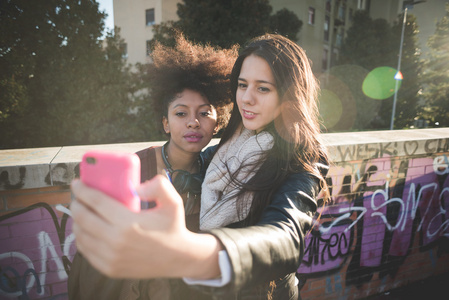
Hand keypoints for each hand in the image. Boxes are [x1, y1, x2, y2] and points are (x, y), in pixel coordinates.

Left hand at [70, 175, 220, 278]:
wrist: (178, 258)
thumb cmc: (172, 226)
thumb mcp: (173, 202)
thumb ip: (159, 186)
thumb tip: (135, 187)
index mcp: (129, 223)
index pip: (96, 202)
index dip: (83, 190)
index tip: (77, 183)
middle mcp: (116, 242)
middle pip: (83, 218)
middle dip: (76, 203)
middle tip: (78, 196)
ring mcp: (110, 258)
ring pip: (81, 235)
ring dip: (76, 220)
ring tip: (81, 211)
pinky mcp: (109, 268)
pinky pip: (86, 251)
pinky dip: (81, 237)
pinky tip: (85, 229)